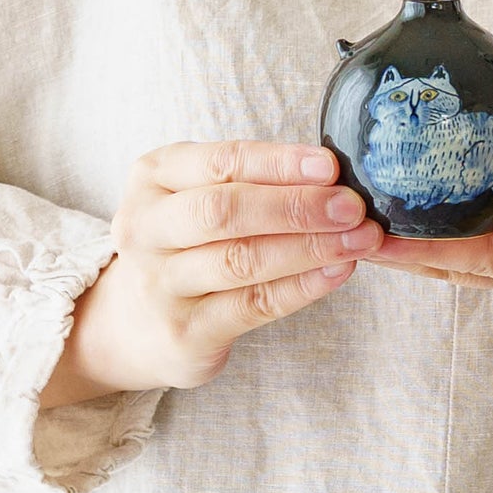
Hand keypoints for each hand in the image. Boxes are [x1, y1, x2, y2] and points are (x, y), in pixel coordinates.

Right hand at [41, 140, 384, 405]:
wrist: (133, 324)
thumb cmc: (185, 245)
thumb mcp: (200, 197)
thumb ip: (254, 183)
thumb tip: (337, 177)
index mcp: (154, 177)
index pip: (221, 162)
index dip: (279, 163)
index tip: (331, 166)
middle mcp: (148, 227)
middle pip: (226, 211)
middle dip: (297, 207)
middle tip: (352, 208)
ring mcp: (162, 283)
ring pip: (242, 260)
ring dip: (309, 248)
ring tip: (359, 240)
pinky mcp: (186, 331)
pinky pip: (252, 304)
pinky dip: (301, 287)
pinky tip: (337, 272)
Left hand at [362, 122, 492, 304]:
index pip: (484, 257)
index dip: (426, 250)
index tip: (375, 237)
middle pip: (464, 269)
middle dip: (404, 255)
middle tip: (343, 231)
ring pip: (469, 268)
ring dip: (416, 253)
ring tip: (361, 231)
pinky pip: (484, 256)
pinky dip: (444, 244)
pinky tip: (413, 225)